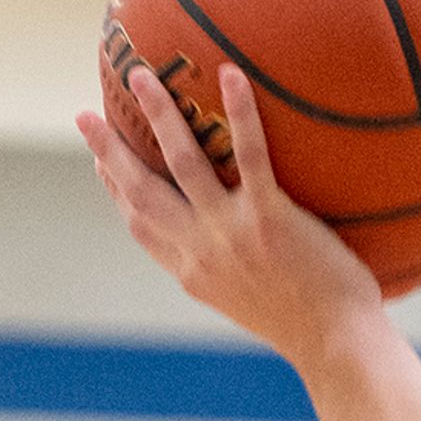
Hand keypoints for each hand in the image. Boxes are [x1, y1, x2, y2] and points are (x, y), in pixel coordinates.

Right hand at [77, 63, 388, 365]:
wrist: (335, 345)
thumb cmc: (310, 326)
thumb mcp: (254, 303)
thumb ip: (235, 271)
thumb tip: (240, 249)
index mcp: (193, 274)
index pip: (142, 227)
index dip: (116, 192)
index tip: (101, 165)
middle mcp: (200, 251)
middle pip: (142, 192)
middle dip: (109, 152)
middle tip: (85, 116)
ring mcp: (230, 233)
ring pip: (181, 163)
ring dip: (158, 116)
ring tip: (141, 76)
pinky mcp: (268, 219)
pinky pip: (249, 156)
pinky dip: (239, 114)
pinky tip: (231, 76)